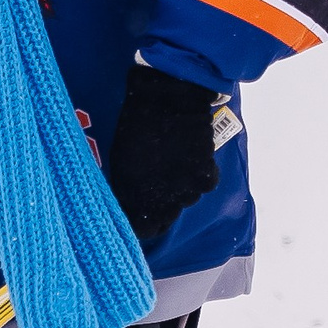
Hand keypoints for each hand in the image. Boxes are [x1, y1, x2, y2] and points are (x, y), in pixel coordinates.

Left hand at [105, 62, 222, 243]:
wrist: (167, 98)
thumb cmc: (137, 125)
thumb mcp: (122, 160)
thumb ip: (129, 189)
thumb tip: (134, 205)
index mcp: (135, 196)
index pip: (144, 229)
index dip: (145, 223)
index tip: (146, 215)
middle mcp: (161, 199)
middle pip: (167, 217)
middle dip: (164, 205)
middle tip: (162, 181)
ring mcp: (185, 189)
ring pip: (187, 199)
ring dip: (182, 186)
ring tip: (176, 161)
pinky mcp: (205, 176)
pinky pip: (205, 184)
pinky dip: (201, 173)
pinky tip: (192, 155)